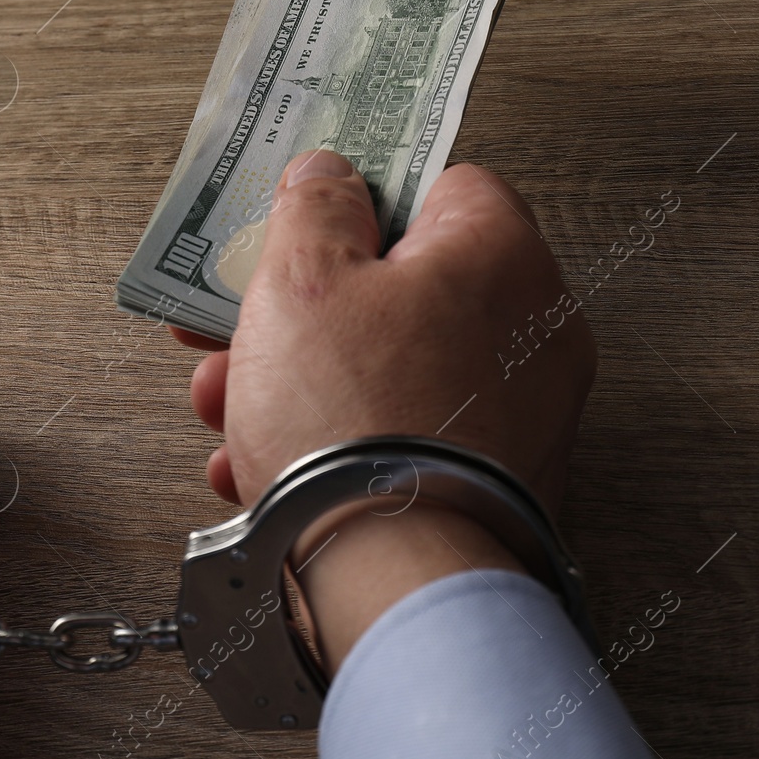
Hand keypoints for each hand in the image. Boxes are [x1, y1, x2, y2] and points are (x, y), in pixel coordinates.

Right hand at [178, 151, 594, 663]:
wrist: (396, 582)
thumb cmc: (357, 425)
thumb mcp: (303, 277)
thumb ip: (315, 205)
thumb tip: (328, 176)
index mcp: (500, 255)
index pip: (440, 186)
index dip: (360, 198)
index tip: (307, 217)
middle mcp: (530, 331)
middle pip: (400, 288)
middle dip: (301, 310)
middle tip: (239, 322)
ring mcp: (518, 416)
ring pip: (389, 368)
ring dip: (299, 380)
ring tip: (228, 404)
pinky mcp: (493, 483)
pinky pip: (403, 438)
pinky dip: (336, 444)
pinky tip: (266, 466)